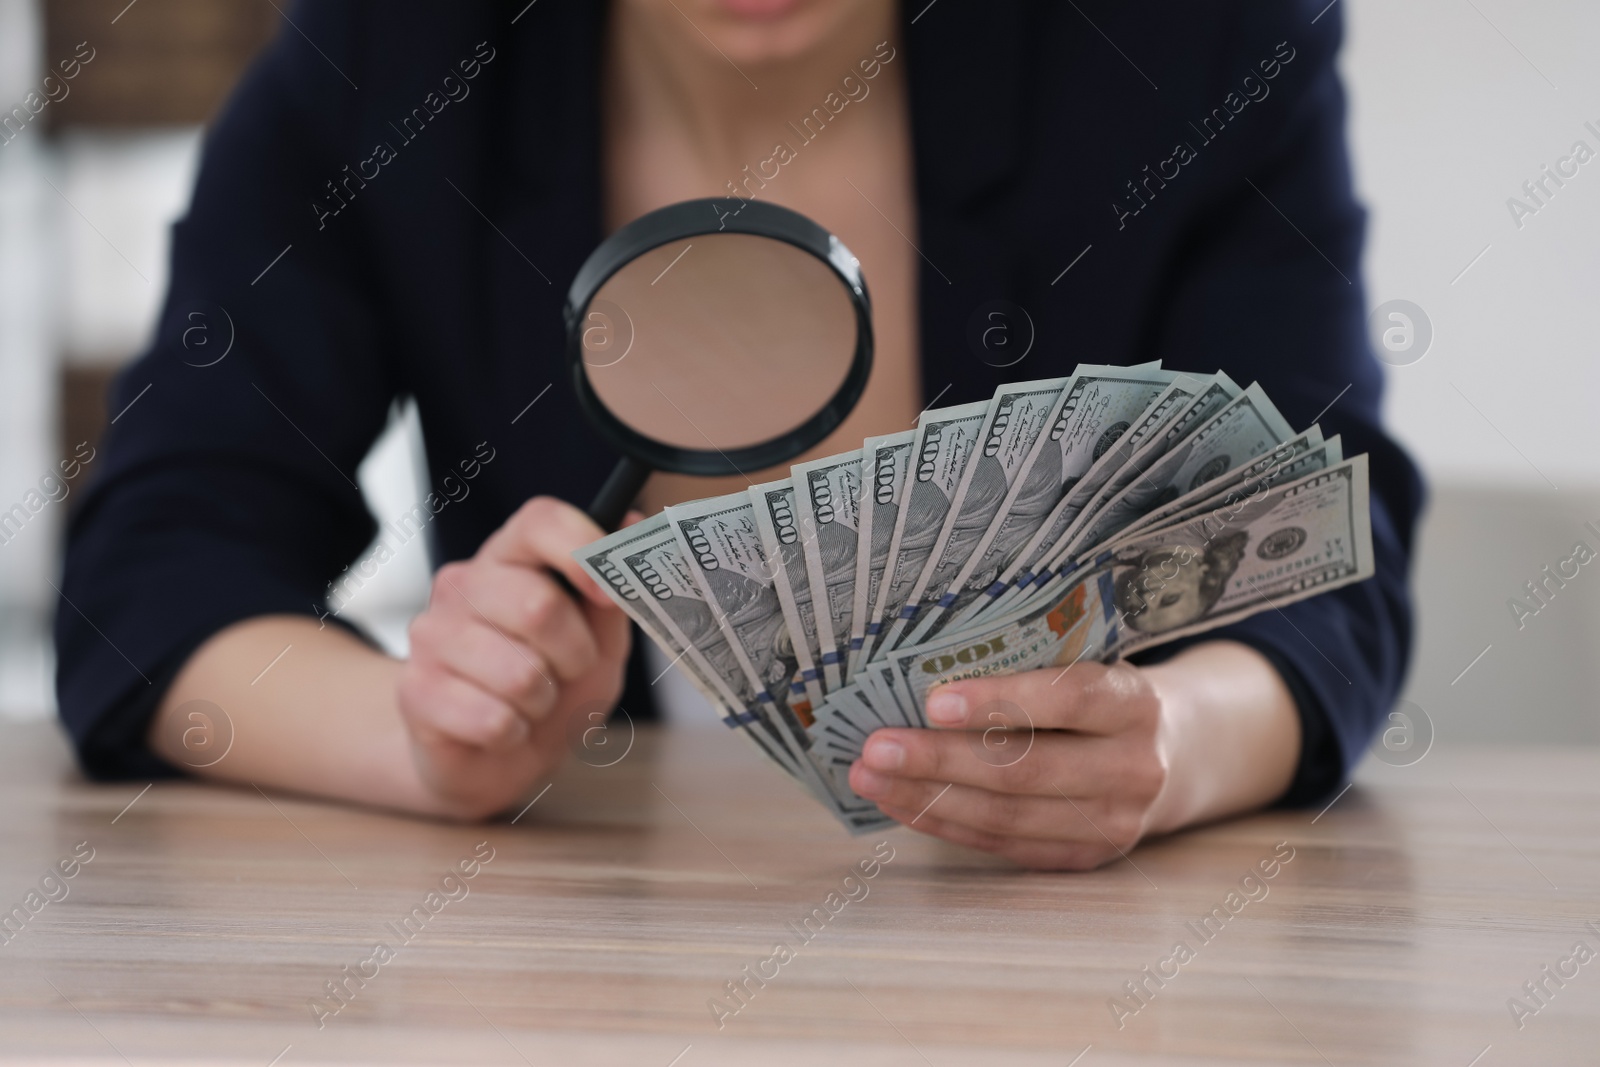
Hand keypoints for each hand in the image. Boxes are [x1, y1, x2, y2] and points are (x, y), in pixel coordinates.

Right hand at [397, 497, 631, 818]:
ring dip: (542, 702)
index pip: (540, 522)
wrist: (496, 757)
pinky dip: (513, 734)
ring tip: (528, 702)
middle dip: (574, 655)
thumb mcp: (600, 640)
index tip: (607, 594)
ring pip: (520, 674)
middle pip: (539, 605)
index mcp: (510, 558)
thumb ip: (615, 589)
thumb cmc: (553, 687)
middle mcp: (463, 585)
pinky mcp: (415, 691)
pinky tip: (500, 728)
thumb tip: (631, 522)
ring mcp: (431, 635)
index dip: (581, 549)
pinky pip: (493, 720)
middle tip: (567, 671)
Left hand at [847, 662, 1172, 870]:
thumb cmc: (1104, 695)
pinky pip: (1003, 845)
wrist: (1177, 751)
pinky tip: (901, 802)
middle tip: (876, 746)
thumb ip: (1030, 663)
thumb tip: (920, 666)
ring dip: (928, 797)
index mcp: (1136, 702)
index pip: (1069, 700)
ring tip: (869, 777)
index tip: (934, 700)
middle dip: (940, 759)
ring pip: (1006, 816)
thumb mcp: (1090, 663)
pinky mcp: (1086, 858)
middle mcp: (1133, 767)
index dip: (1001, 701)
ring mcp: (1113, 822)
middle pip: (1025, 769)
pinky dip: (945, 824)